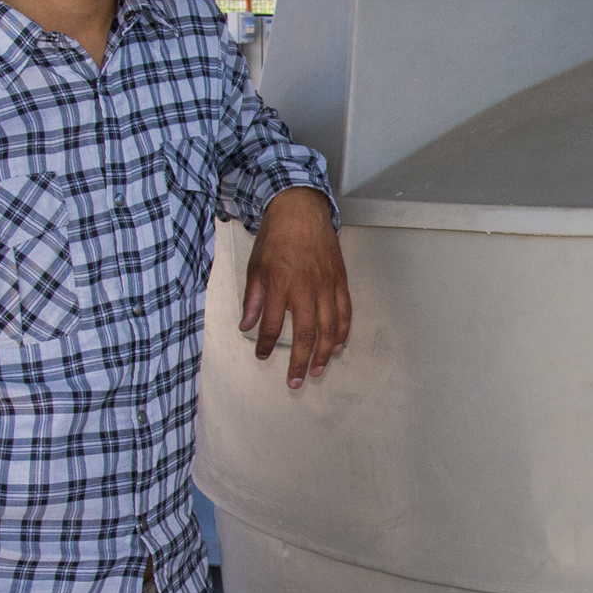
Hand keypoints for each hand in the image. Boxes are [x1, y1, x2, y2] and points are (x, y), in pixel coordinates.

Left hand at [242, 187, 350, 388]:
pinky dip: (342, 332)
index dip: (266, 345)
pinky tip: (337, 346)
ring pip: (329, 328)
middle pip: (305, 334)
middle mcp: (305, 287)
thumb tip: (247, 326)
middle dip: (300, 362)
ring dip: (323, 353)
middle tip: (295, 382)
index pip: (272, 324)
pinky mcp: (340, 280)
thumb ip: (253, 299)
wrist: (301, 209)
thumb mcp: (256, 266)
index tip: (262, 357)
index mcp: (280, 284)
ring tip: (317, 371)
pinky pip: (345, 312)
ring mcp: (326, 285)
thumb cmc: (276, 237)